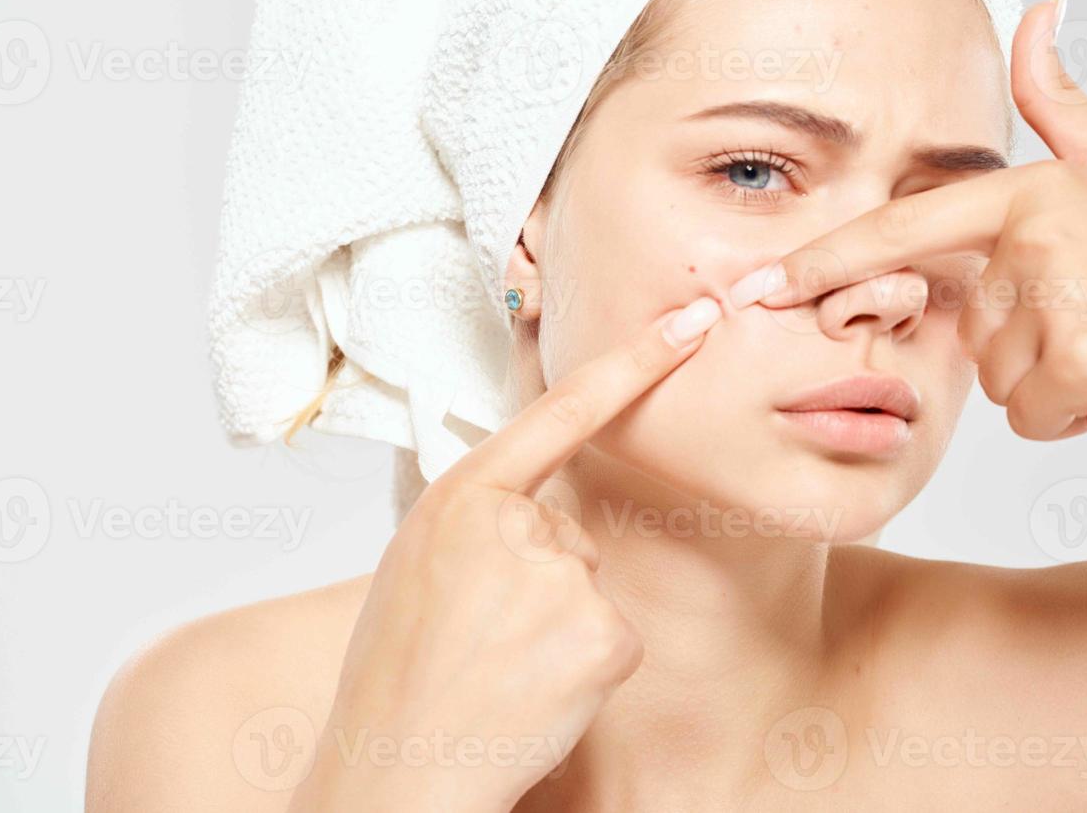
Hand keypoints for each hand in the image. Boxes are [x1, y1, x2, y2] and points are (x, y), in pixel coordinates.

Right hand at [288, 299, 722, 811]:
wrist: (393, 771)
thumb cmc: (399, 674)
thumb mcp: (418, 566)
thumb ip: (480, 522)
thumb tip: (538, 521)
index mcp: (460, 497)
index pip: (562, 410)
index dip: (636, 360)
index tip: (693, 320)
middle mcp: (512, 523)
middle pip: (571, 536)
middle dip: (544, 586)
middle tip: (483, 641)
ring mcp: (557, 577)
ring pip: (594, 590)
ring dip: (561, 632)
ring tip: (499, 670)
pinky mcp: (599, 634)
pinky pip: (616, 640)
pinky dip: (586, 673)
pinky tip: (534, 695)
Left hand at [730, 0, 1086, 440]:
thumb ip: (1059, 97)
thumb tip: (1039, 5)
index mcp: (1028, 193)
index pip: (901, 231)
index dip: (823, 262)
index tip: (758, 288)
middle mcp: (1032, 240)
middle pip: (966, 326)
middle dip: (1021, 341)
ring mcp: (1056, 300)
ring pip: (995, 376)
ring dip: (1048, 378)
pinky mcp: (1080, 363)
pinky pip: (1029, 414)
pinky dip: (1070, 413)